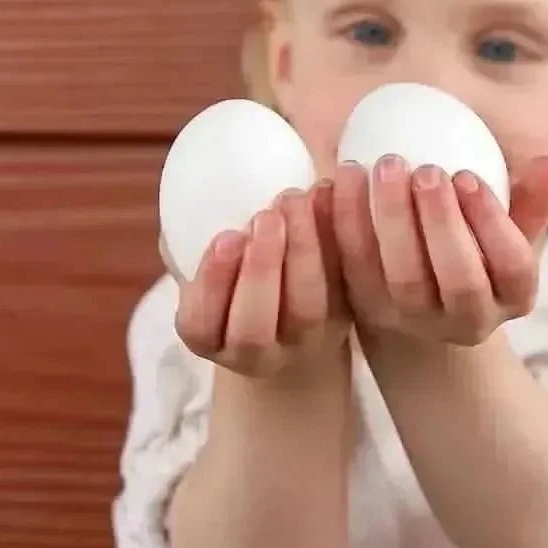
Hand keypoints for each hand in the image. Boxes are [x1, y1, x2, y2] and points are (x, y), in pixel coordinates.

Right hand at [166, 182, 349, 379]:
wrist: (293, 302)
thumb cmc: (235, 271)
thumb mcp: (211, 259)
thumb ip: (199, 238)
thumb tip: (201, 193)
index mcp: (211, 339)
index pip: (200, 325)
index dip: (212, 283)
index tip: (226, 236)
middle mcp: (258, 354)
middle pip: (254, 331)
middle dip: (259, 271)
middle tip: (266, 216)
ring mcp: (306, 341)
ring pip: (306, 310)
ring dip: (302, 251)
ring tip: (297, 201)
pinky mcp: (348, 318)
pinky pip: (345, 287)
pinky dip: (337, 241)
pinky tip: (329, 197)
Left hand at [332, 155, 547, 347]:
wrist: (422, 297)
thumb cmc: (475, 249)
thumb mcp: (509, 229)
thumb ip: (529, 200)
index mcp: (513, 298)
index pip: (513, 268)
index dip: (493, 223)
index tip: (468, 176)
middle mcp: (469, 321)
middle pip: (461, 282)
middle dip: (443, 222)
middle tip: (426, 170)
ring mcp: (418, 322)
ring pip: (404, 279)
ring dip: (393, 219)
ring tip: (387, 166)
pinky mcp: (370, 311)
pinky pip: (356, 269)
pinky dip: (347, 224)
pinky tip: (345, 179)